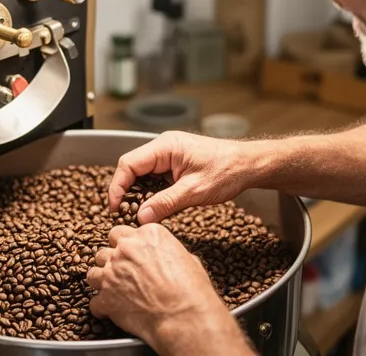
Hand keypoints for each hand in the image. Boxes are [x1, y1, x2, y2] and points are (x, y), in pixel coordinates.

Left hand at [86, 225, 252, 354]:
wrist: (184, 316)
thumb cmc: (191, 290)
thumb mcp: (188, 260)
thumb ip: (168, 252)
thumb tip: (166, 257)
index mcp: (147, 235)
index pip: (121, 232)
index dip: (125, 246)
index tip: (130, 256)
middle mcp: (126, 249)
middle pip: (105, 249)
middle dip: (111, 260)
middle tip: (121, 273)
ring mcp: (112, 272)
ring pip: (93, 272)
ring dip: (101, 281)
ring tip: (113, 292)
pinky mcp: (105, 297)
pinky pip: (94, 301)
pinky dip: (102, 307)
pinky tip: (112, 311)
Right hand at [108, 131, 263, 223]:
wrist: (249, 165)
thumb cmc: (227, 171)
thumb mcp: (195, 192)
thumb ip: (165, 203)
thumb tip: (141, 217)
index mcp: (165, 146)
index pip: (129, 164)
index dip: (117, 186)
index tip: (116, 208)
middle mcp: (164, 147)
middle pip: (132, 168)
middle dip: (126, 192)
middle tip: (125, 215)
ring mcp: (170, 155)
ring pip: (143, 175)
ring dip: (139, 194)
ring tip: (139, 214)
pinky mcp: (176, 165)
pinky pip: (155, 178)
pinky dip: (152, 193)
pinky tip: (154, 208)